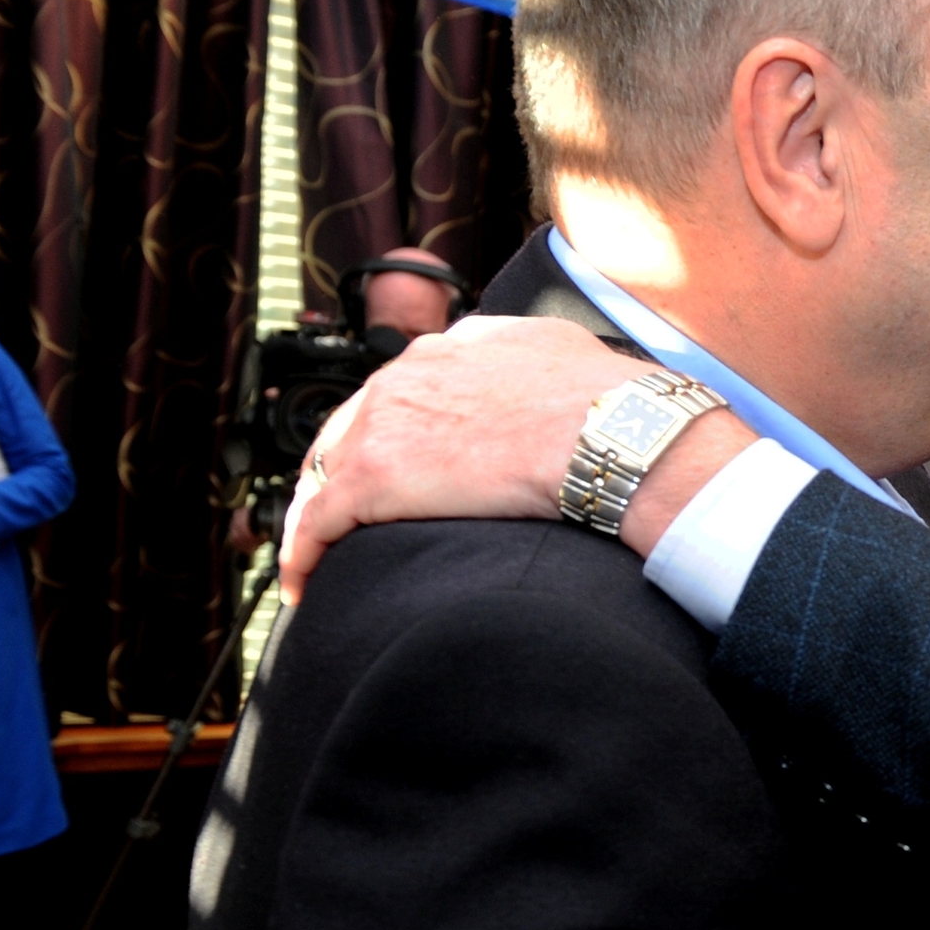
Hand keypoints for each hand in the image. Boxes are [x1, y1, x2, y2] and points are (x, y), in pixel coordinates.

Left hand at [276, 317, 755, 601]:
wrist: (622, 438)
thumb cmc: (623, 411)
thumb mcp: (574, 360)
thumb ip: (540, 369)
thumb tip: (556, 387)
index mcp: (461, 346)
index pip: (407, 391)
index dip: (400, 433)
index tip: (405, 466)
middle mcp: (413, 371)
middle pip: (354, 427)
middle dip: (347, 473)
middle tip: (348, 518)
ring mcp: (387, 420)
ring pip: (328, 473)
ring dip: (323, 515)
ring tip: (322, 556)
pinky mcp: (374, 476)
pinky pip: (318, 521)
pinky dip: (306, 553)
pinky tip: (307, 583)